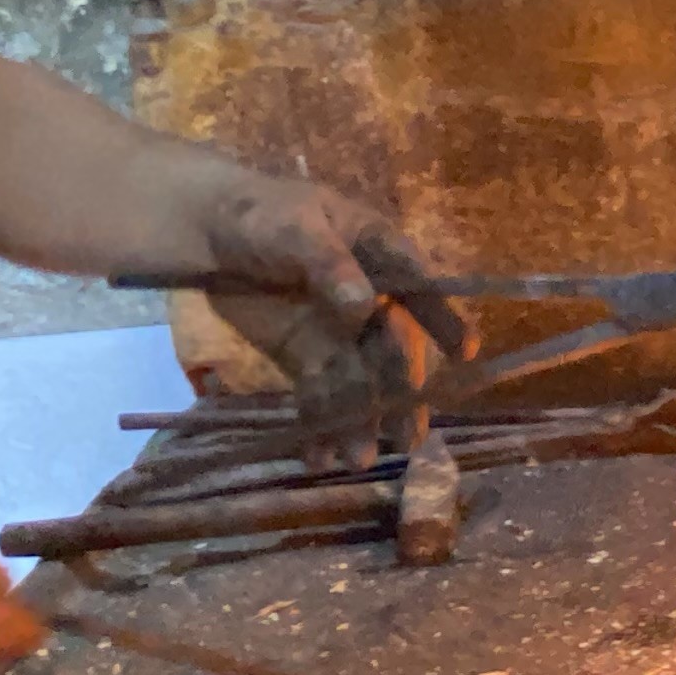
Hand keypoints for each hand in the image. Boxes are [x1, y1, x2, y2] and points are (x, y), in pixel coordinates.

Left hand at [187, 170, 470, 468]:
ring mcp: (340, 332)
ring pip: (361, 381)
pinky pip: (320, 394)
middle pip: (394, 349)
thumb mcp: (294, 228)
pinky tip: (318, 456)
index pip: (421, 288)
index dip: (446, 320)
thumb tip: (363, 308)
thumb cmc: (261, 214)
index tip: (468, 353)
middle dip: (402, 393)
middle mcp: (372, 299)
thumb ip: (329, 265)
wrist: (207, 232)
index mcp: (380, 254)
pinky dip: (319, 426)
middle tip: (407, 437)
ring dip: (361, 420)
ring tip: (357, 460)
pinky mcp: (307, 357)